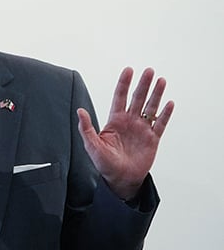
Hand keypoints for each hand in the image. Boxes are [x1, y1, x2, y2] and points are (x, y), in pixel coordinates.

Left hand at [77, 67, 173, 200]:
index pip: (120, 97)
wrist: (120, 179)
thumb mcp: (92, 145)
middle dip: (143, 84)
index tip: (128, 70)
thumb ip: (86, 128)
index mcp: (115, 120)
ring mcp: (141, 129)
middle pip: (138, 98)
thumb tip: (79, 111)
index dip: (124, 83)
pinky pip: (160, 124)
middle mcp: (129, 121)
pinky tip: (169, 103)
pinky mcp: (152, 139)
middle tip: (149, 71)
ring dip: (156, 94)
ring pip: (150, 108)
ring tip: (161, 81)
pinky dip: (165, 114)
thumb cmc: (104, 163)